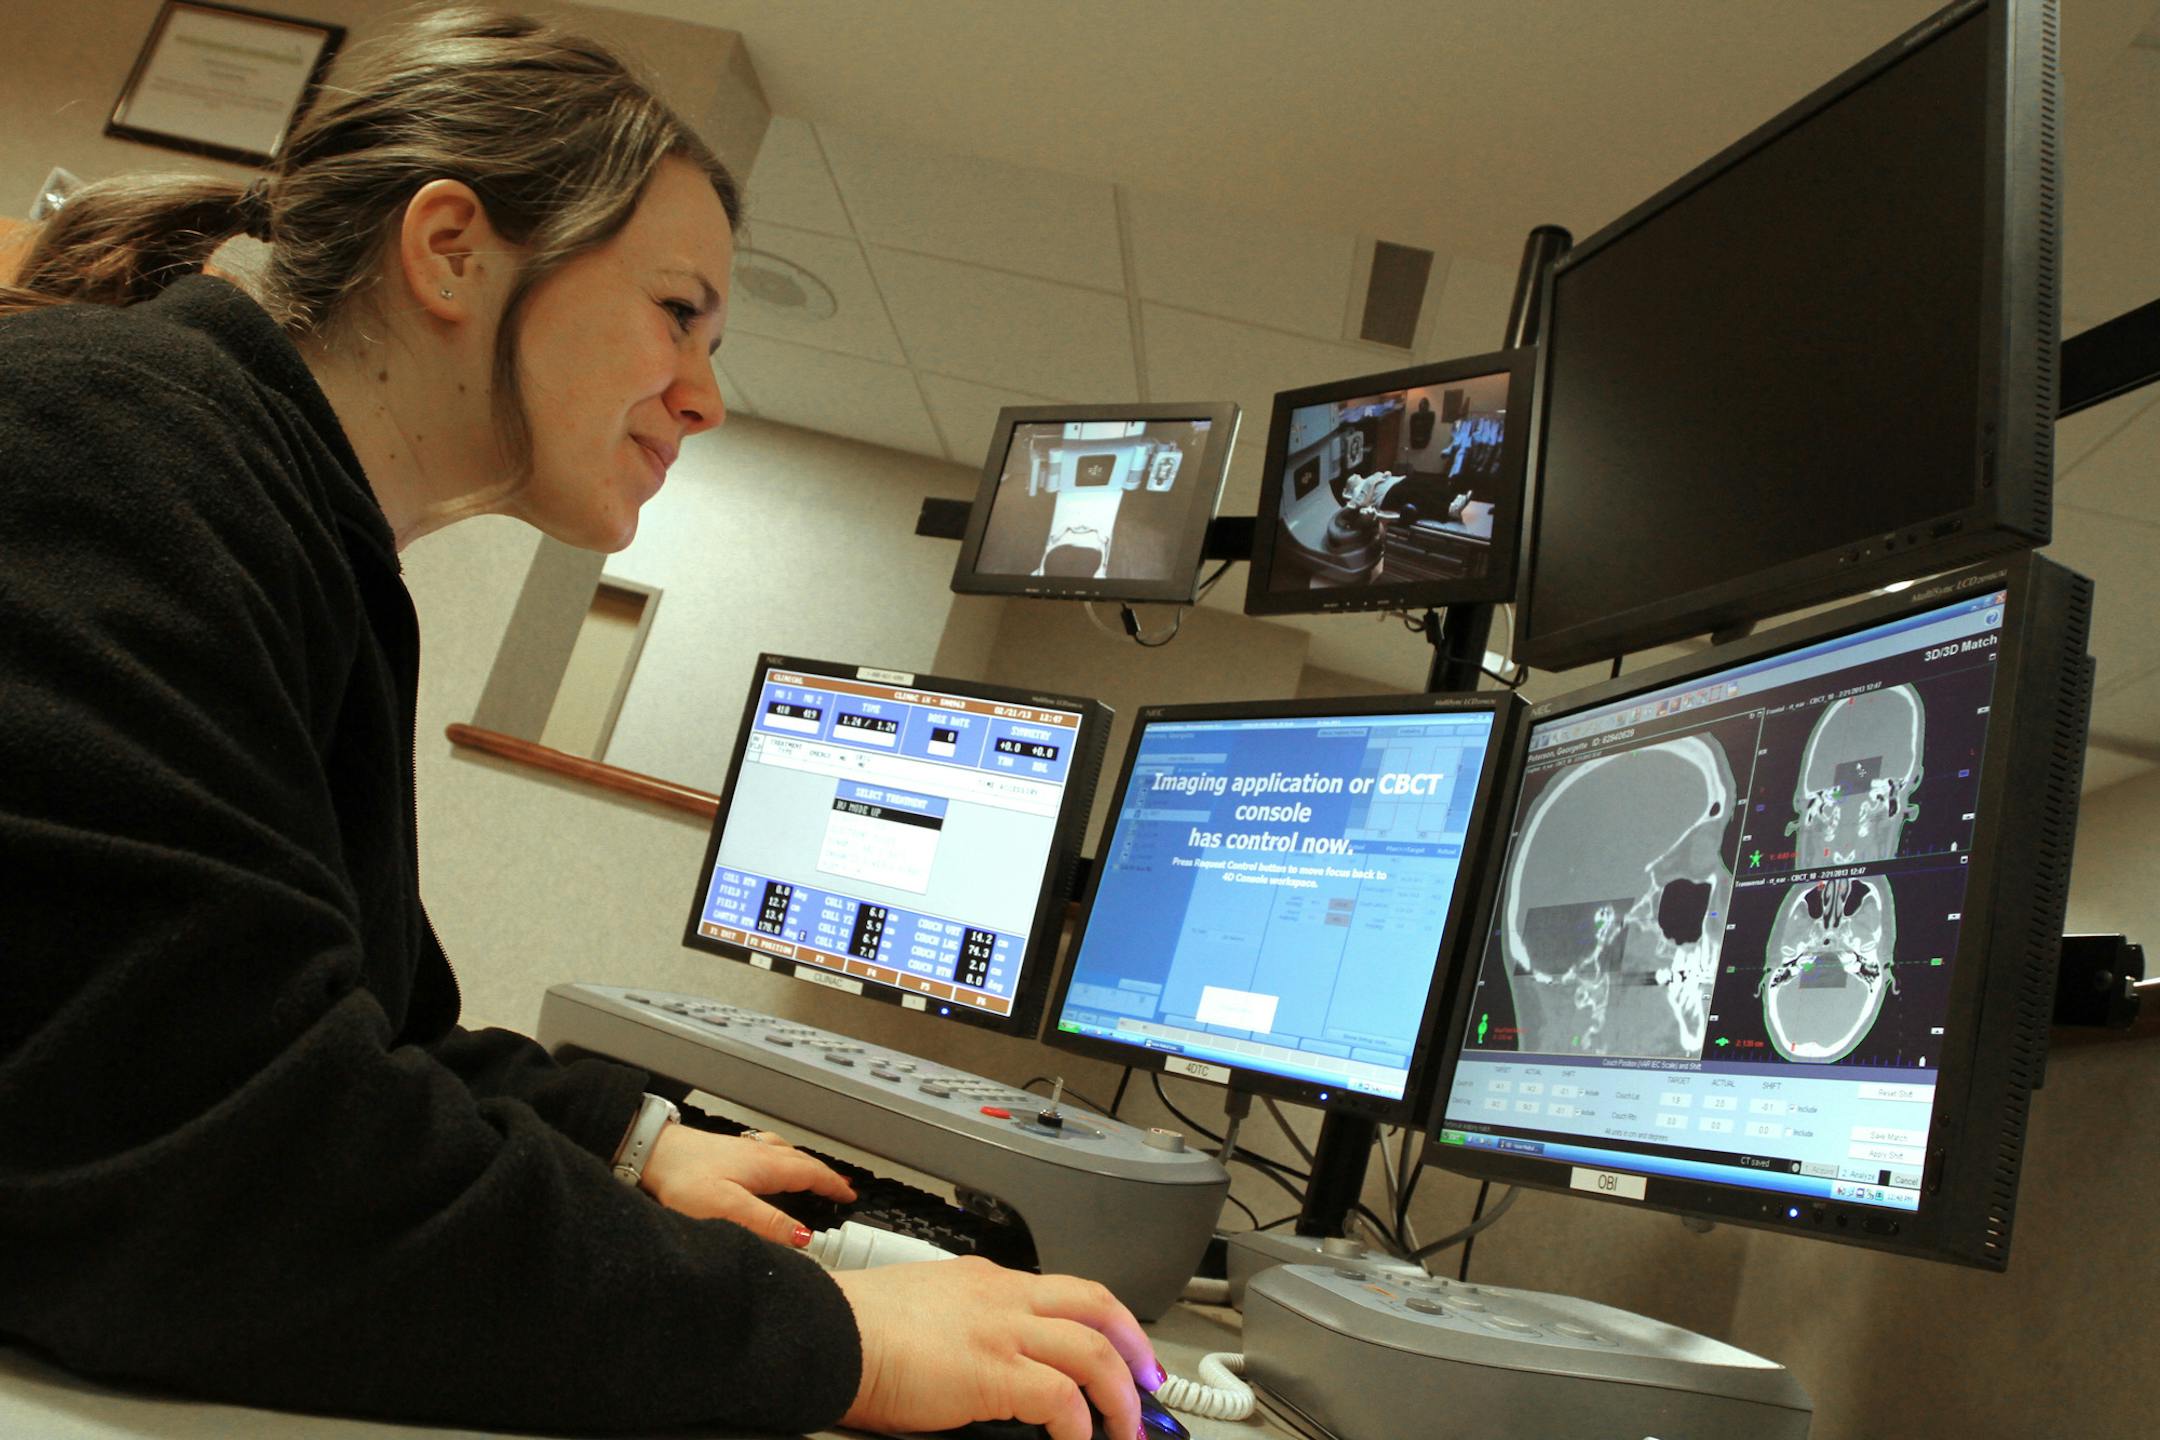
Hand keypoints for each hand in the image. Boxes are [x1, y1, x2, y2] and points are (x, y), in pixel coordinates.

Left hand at [637, 1122, 854, 1245]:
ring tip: (812, 1173)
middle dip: (824, 1174)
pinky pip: (766, 1150)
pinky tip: (768, 1160)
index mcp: (765, 1166)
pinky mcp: (725, 1150)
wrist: (649, 1152)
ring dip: (804, 1164)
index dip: (832, 1185)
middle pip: (802, 1161)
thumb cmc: (682, 1177)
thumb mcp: (727, 1207)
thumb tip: (804, 1237)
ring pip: (785, 1153)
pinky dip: (780, 1156)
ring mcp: (741, 1148)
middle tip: (840, 1186)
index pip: (811, 1174)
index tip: (849, 1195)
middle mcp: (758, 1152)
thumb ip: (767, 1223)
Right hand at [830, 1259, 1162, 1439]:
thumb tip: (983, 1369)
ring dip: (1121, 1395)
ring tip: (1128, 1430)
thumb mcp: (924, 1312)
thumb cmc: (855, 1330)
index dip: (1103, 1320)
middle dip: (1134, 1345)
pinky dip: (1081, 1425)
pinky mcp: (993, 1371)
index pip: (1063, 1291)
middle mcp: (1002, 1296)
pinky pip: (1063, 1397)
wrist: (827, 1334)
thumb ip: (964, 1327)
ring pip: (1094, 1349)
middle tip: (1149, 1382)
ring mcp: (1001, 1330)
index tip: (1119, 1348)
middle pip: (1097, 1305)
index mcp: (985, 1281)